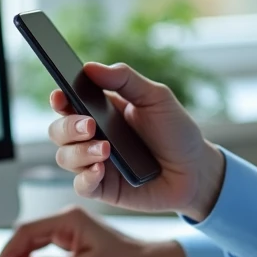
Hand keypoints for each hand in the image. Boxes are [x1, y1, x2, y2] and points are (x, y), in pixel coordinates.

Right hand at [0, 205, 187, 256]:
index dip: (8, 251)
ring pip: (33, 238)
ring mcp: (68, 225)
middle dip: (10, 254)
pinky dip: (31, 256)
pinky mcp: (71, 234)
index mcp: (70, 219)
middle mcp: (67, 217)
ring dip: (19, 256)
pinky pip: (44, 243)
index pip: (27, 231)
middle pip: (27, 233)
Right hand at [48, 62, 224, 220]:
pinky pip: (82, 186)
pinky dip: (86, 178)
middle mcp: (93, 136)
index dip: (59, 99)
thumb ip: (125, 80)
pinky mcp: (104, 188)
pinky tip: (101, 170)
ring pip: (65, 158)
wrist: (197, 170)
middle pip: (59, 131)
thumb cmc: (175, 130)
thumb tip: (90, 67)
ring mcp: (96, 163)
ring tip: (105, 148)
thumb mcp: (156, 97)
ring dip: (79, 152)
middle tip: (90, 124)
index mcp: (101, 110)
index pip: (68, 102)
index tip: (60, 96)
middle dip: (68, 127)